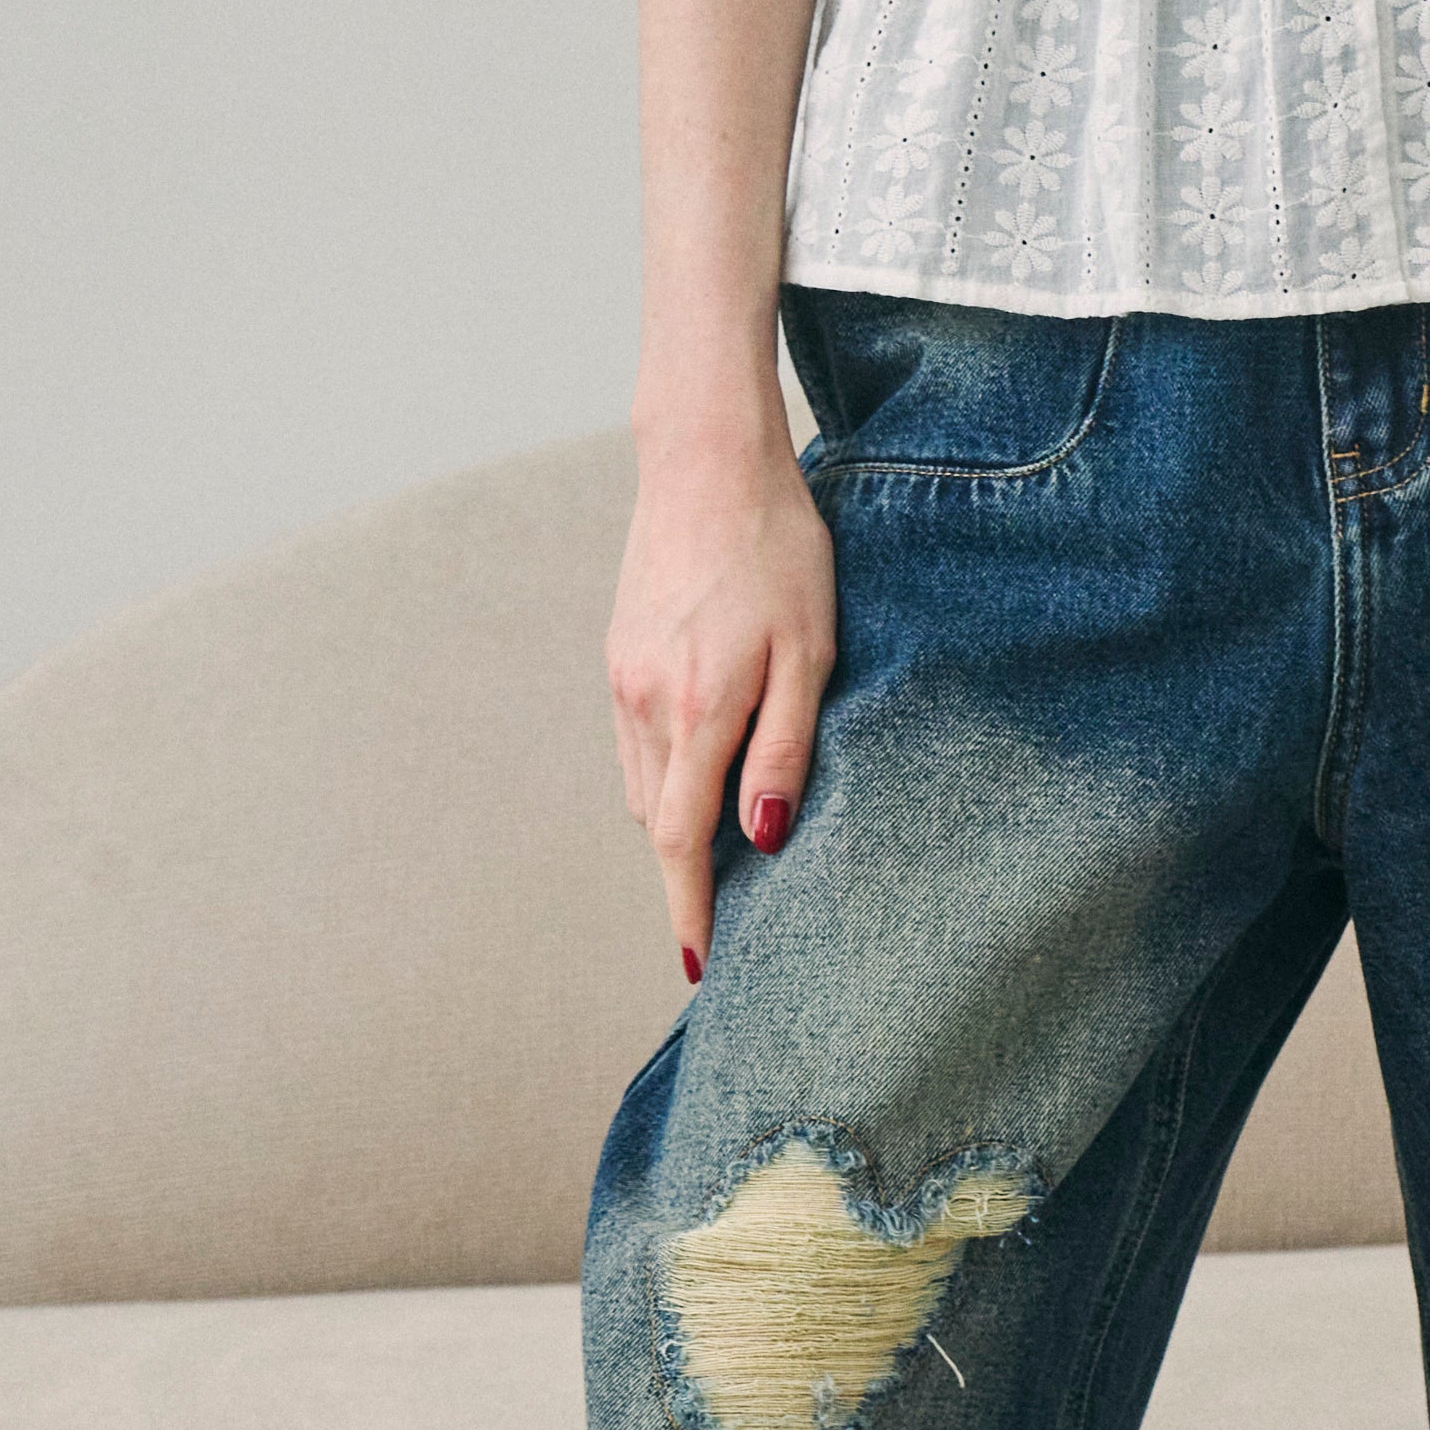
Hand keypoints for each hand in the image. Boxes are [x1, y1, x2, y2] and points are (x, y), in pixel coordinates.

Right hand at [606, 401, 836, 985]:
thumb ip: (785, 746)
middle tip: (724, 929)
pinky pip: (634, 748)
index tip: (698, 965)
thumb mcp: (811, 649)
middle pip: (661, 826)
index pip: (686, 841)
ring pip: (643, 790)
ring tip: (714, 873)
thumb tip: (765, 835)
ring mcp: (623, 681)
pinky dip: (662, 785)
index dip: (691, 909)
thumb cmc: (780, 550)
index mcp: (698, 709)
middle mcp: (646, 704)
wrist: (707, 464)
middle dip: (685, 883)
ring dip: (674, 837)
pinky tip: (696, 789)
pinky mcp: (618, 658)